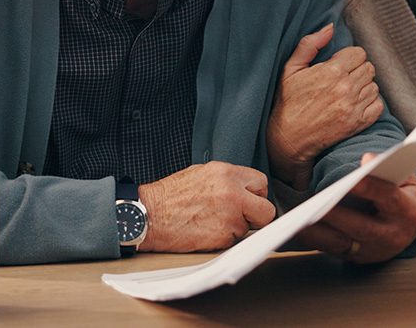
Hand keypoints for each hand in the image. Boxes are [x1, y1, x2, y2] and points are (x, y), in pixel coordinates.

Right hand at [136, 161, 274, 252]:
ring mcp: (229, 216)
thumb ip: (227, 180)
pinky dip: (223, 239)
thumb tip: (244, 189)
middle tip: (240, 217)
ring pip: (249, 228)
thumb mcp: (201, 174)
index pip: (261, 183)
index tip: (248, 201)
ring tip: (212, 222)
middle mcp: (232, 193)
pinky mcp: (222, 237)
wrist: (148, 215)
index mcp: (227, 173)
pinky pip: (234, 241)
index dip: (255, 195)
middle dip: (256, 216)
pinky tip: (206, 231)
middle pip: (266, 210)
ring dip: (236, 228)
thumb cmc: (170, 196)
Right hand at [267, 23, 383, 188]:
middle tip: (343, 78)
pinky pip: (377, 104)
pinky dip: (370, 103)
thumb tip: (330, 28)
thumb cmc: (288, 103)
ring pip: (374, 85)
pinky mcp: (359, 122)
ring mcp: (354, 106)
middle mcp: (346, 88)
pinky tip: (354, 104)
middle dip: (357, 70)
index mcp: (332, 71)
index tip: (340, 65)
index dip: (349, 57)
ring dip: (363, 86)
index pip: (359, 53)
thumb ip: (310, 44)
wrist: (289, 139)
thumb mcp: (291, 69)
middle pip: (368, 67)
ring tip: (347, 92)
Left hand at [292, 153, 415, 263]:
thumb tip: (368, 160)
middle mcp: (392, 236)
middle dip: (338, 215)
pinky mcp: (356, 258)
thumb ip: (387, 168)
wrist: (406, 228)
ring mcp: (373, 251)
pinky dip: (314, 239)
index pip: (390, 198)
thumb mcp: (403, 178)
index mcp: (408, 211)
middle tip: (317, 202)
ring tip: (299, 216)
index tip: (355, 178)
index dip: (372, 188)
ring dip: (319, 231)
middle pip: (362, 227)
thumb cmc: (400, 194)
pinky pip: (332, 250)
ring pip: (343, 243)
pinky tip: (298, 226)